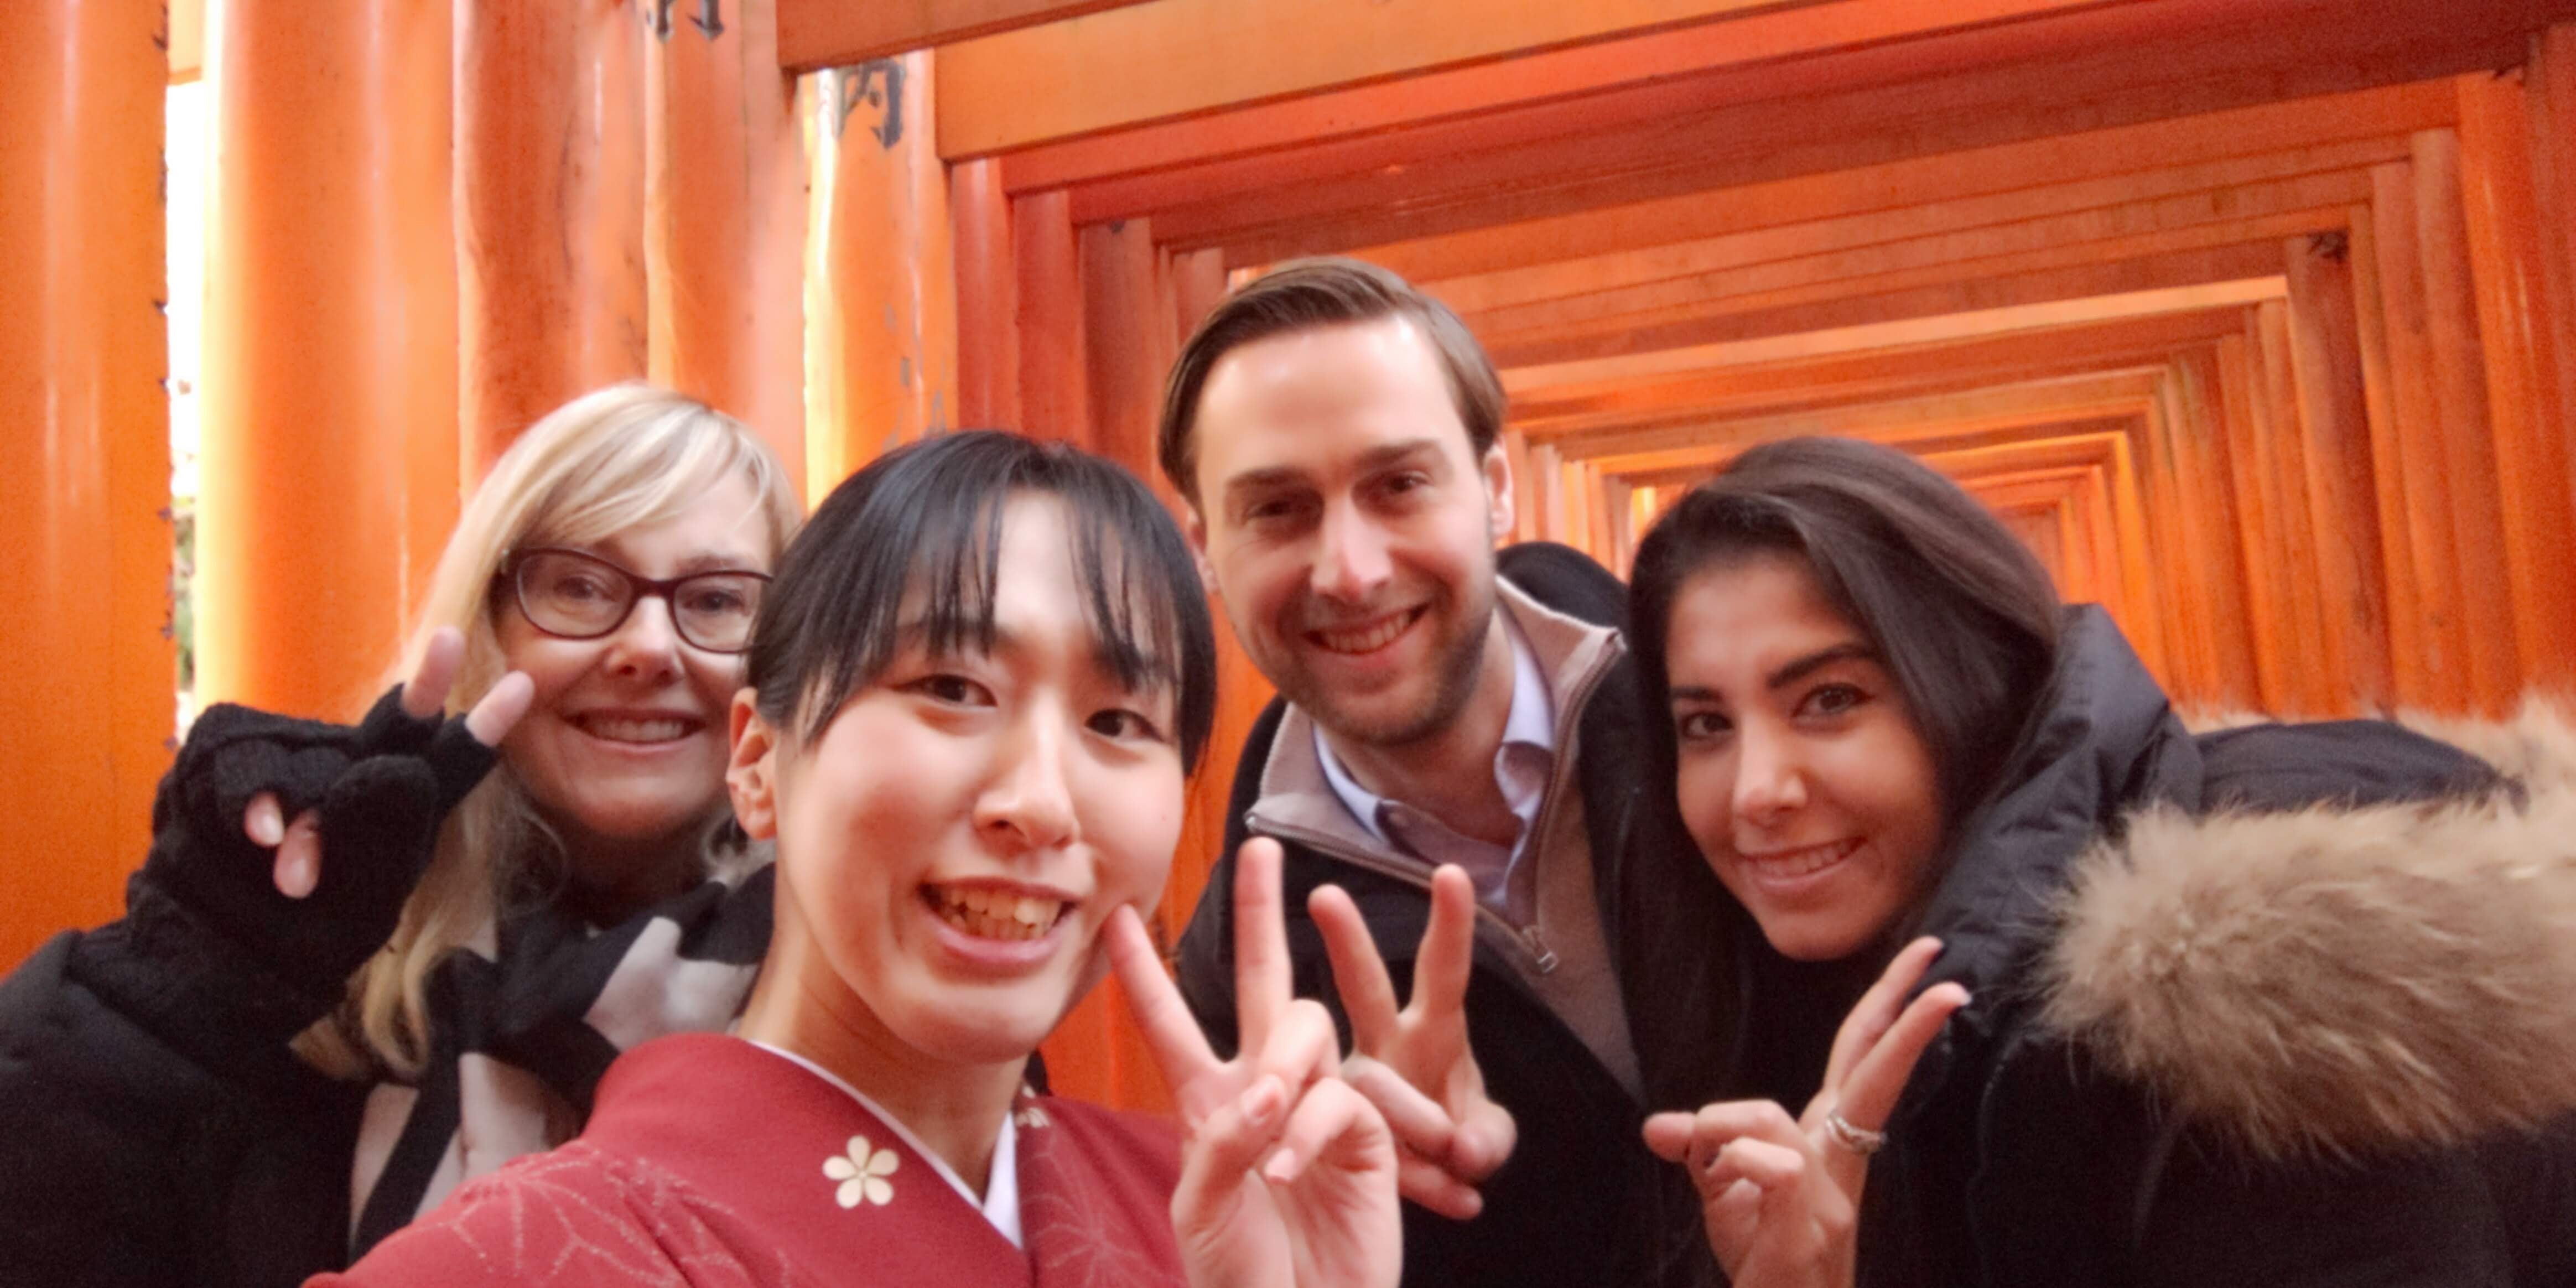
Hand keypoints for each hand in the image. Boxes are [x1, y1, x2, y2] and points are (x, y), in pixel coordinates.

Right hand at [143, 625, 533, 995]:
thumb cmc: (306, 929)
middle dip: (426, 685)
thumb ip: (384, 835)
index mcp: (398, 806)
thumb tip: (401, 768)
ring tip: (295, 882)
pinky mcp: (222, 758)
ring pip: (311, 761)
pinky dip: (248, 805)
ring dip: (302, 825)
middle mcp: (352, 771)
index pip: (447, 761)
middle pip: (394, 723)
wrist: (222, 953)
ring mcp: (291, 762)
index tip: (523, 684)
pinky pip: (240, 766)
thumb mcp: (364, 896)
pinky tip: (257, 839)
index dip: (484, 726)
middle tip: (452, 638)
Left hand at [1107, 838, 1400, 1287]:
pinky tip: (1290, 1171)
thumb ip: (1220, 1141)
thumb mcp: (1199, 1207)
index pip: (1170, 1022)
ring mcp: (1318, 1106)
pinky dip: (1310, 1129)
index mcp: (1208, 1104)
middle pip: (1264, 982)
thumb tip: (1263, 1091)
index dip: (1145, 971)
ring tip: (1265, 1123)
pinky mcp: (1367, 1133)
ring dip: (1282, 1067)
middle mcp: (1264, 1090)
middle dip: (1261, 913)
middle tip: (1261, 847)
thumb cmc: (1236, 1277)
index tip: (1121, 916)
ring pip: (1307, 1028)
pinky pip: (1341, 1095)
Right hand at [1309, 864, 1515, 1218]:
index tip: (1451, 874)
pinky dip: (1415, 1182)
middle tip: (1326, 896)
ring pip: (1353, 1081)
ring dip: (1408, 1121)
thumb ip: (1486, 1140)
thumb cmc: (1457, 1141)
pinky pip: (1356, 1150)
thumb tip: (1465, 1149)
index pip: (1443, 971)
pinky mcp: (1327, 1126)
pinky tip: (1455, 1201)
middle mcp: (1386, 1046)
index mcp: (1434, 1033)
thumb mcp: (1485, 1139)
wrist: (1419, 1188)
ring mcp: (1353, 1084)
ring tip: (1453, 1154)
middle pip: (1366, 987)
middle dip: (1347, 943)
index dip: (1449, 926)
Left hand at [1641, 937, 1967, 1287]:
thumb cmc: (1763, 1265)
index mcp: (1826, 1145)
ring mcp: (1831, 1197)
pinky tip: (1723, 1189)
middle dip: (1899, 1008)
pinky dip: (1728, 1166)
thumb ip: (1701, 1150)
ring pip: (1770, 1117)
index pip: (1859, 1063)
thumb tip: (1659, 1126)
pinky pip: (1767, 1166)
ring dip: (1718, 1129)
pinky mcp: (1807, 1226)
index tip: (1932, 968)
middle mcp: (1840, 1164)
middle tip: (1935, 953)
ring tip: (1702, 1162)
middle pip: (1868, 1069)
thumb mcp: (1723, 1196)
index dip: (1890, 1012)